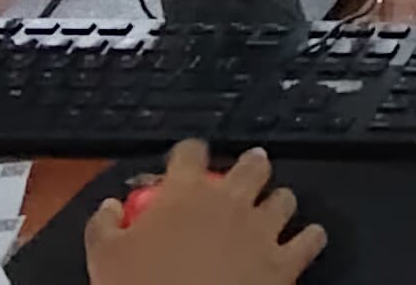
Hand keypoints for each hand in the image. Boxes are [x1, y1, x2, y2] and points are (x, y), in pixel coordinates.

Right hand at [85, 142, 325, 284]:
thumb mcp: (104, 258)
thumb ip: (104, 226)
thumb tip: (108, 209)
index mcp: (184, 195)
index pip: (190, 153)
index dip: (189, 153)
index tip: (188, 159)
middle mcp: (229, 203)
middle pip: (251, 166)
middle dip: (250, 165)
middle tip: (248, 169)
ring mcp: (261, 230)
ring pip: (284, 199)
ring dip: (278, 202)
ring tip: (273, 207)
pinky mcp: (284, 262)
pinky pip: (311, 239)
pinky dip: (311, 236)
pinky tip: (308, 238)